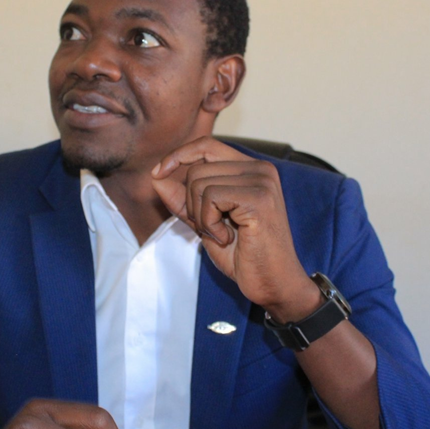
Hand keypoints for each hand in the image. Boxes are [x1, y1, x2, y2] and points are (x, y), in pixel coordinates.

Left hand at [151, 137, 318, 319]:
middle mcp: (260, 168)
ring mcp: (262, 181)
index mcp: (251, 169)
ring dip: (201, 217)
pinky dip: (209, 223)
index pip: (207, 145)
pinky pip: (210, 197)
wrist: (273, 283)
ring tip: (222, 234)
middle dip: (191, 203)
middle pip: (197, 167)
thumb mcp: (204, 222)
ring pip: (200, 182)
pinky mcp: (259, 197)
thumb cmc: (244, 255)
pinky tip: (228, 237)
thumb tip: (157, 176)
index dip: (179, 155)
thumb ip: (183, 198)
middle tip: (212, 228)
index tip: (158, 173)